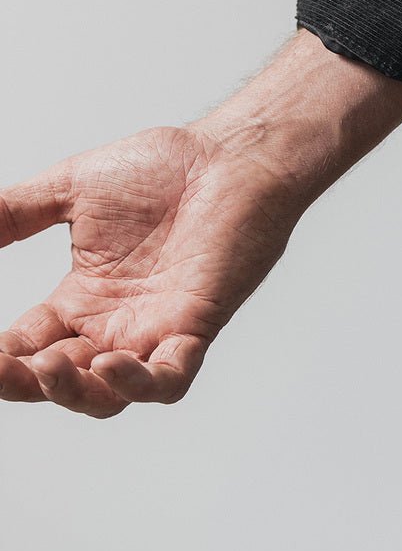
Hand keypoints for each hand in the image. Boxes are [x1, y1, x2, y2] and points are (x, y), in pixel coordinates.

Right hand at [0, 124, 300, 416]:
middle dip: (21, 381)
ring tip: (45, 368)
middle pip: (57, 377)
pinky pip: (168, 377)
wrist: (231, 156)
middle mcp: (115, 324)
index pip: (24, 344)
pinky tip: (109, 366)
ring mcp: (155, 330)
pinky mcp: (196, 325)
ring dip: (72, 391)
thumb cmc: (166, 170)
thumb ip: (14, 213)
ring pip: (108, 394)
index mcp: (82, 299)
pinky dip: (138, 382)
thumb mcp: (71, 188)